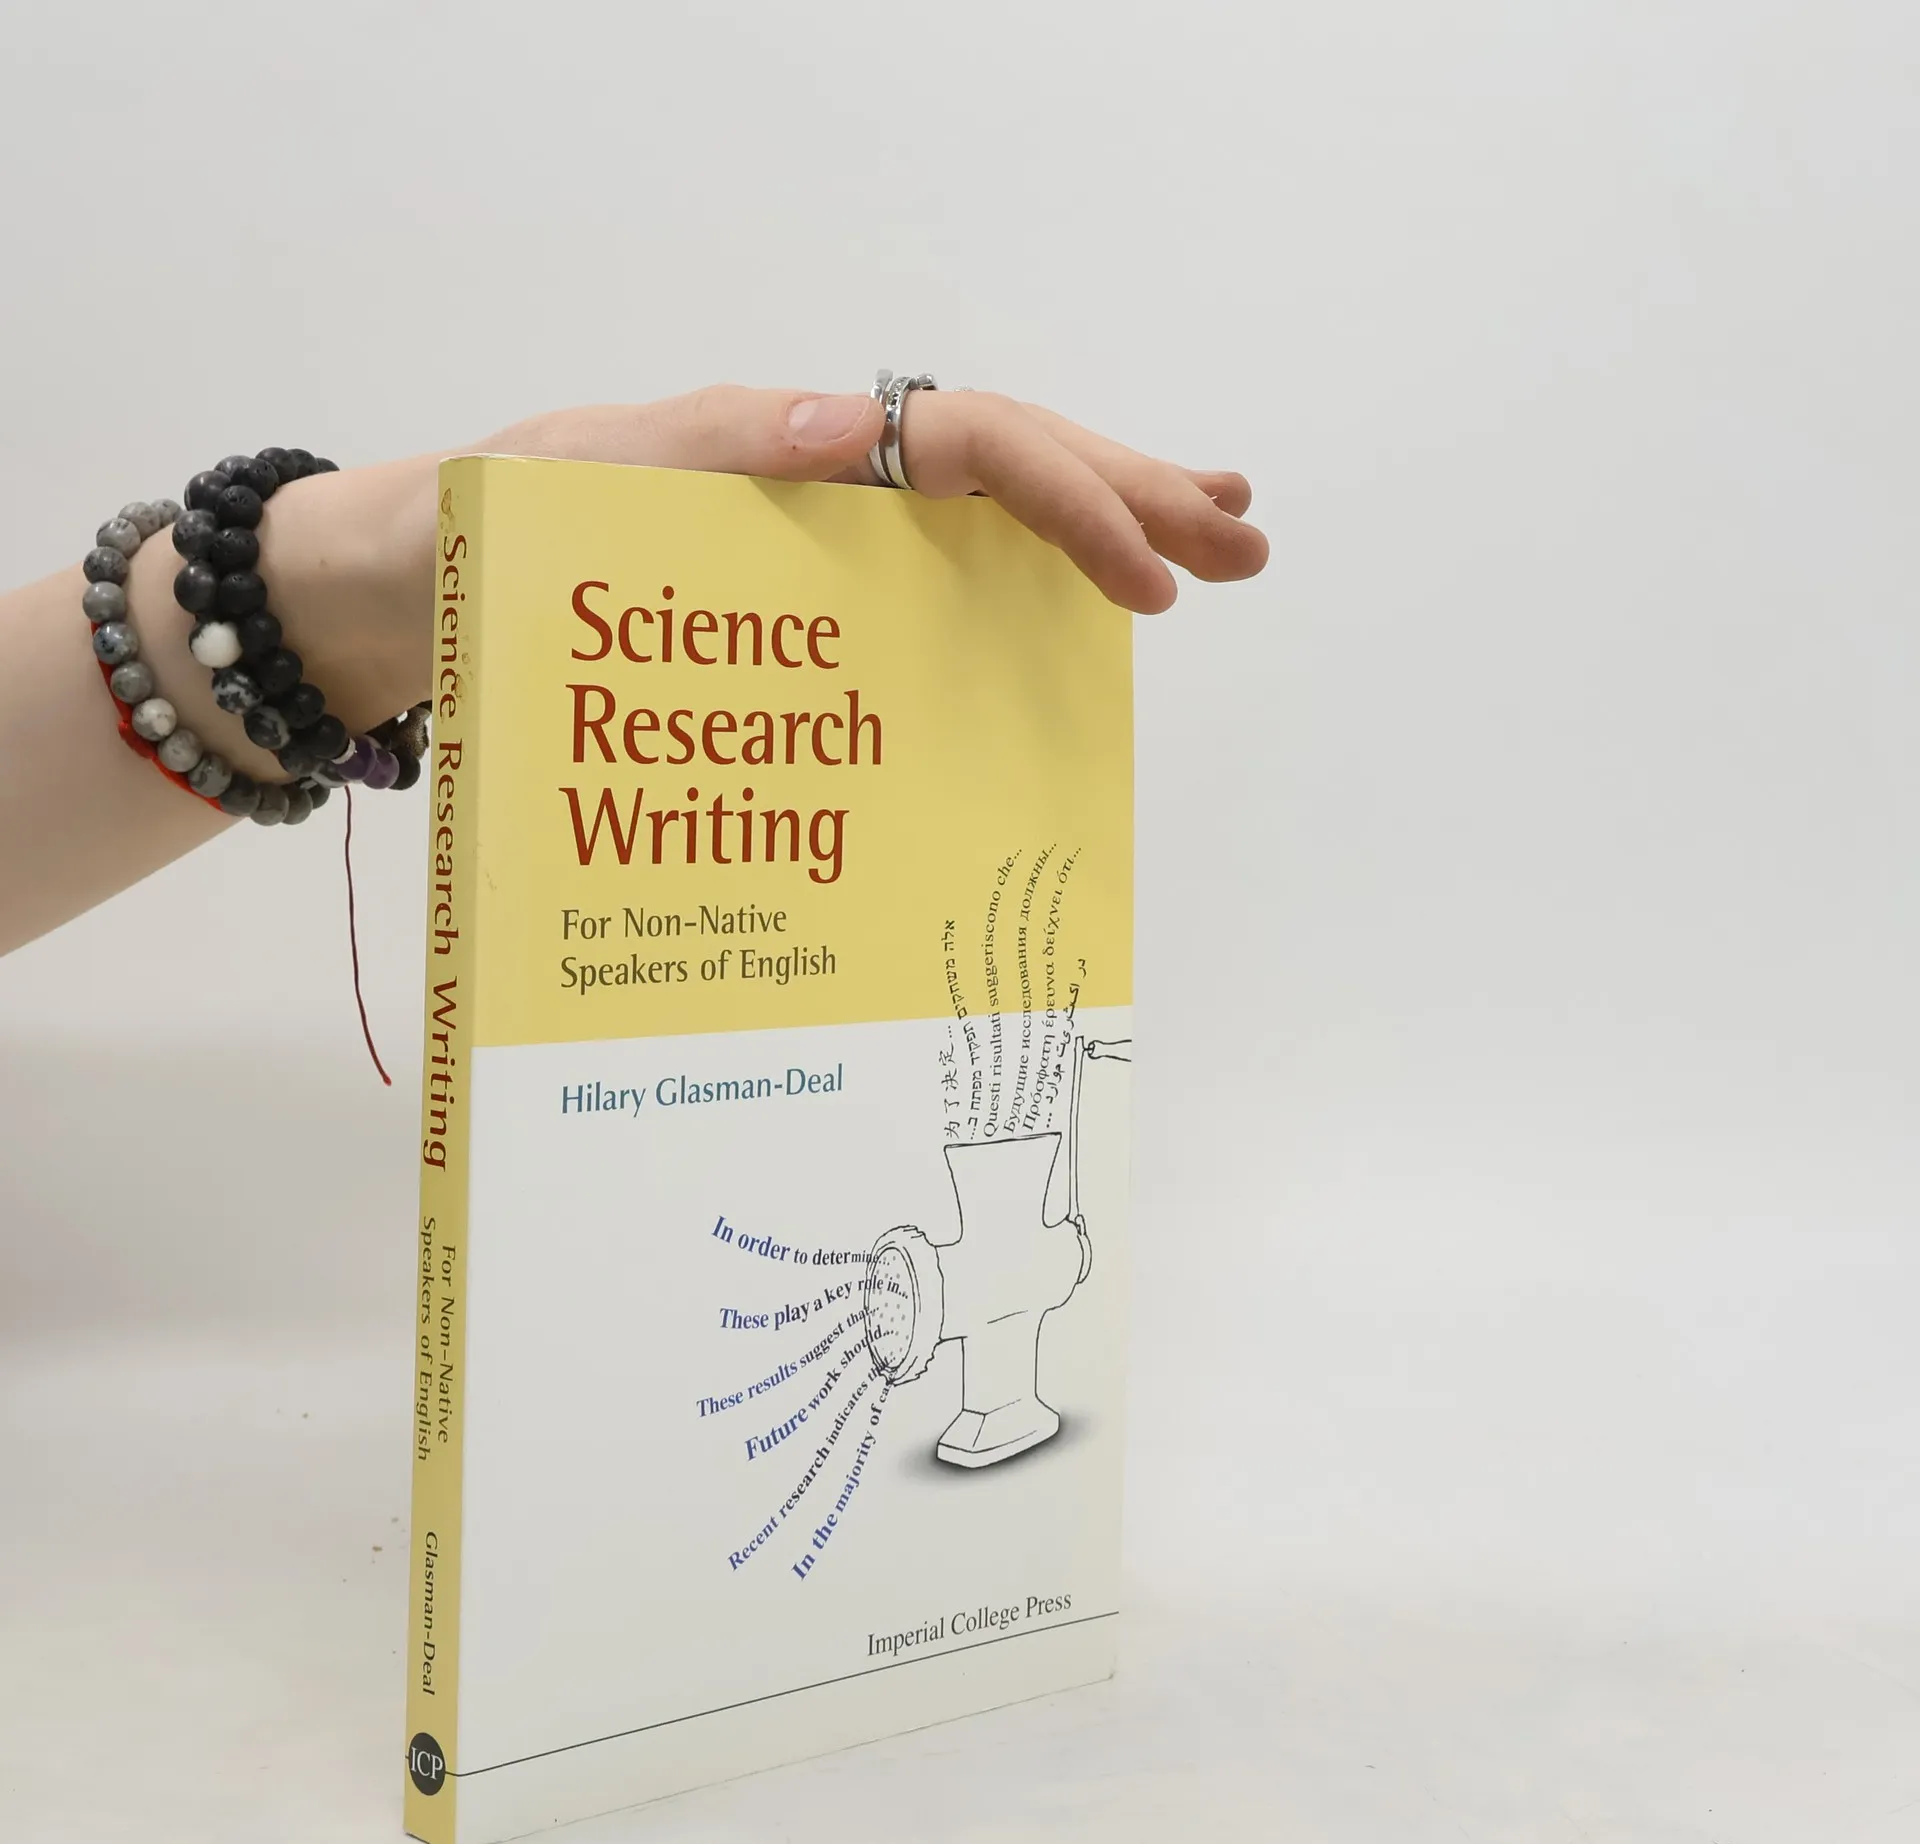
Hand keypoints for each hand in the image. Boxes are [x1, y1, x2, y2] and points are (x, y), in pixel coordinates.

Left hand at [472, 385, 1267, 614]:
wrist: (404, 592)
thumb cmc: (480, 535)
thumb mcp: (575, 480)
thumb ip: (705, 446)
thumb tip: (856, 422)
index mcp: (789, 443)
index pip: (970, 447)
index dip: (1070, 500)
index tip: (1151, 574)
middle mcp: (824, 483)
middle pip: (1010, 470)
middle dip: (1132, 498)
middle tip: (1245, 540)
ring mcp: (823, 540)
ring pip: (989, 520)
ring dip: (1104, 527)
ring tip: (1209, 544)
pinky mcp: (803, 603)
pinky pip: (935, 581)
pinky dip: (1019, 584)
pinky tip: (1081, 609)